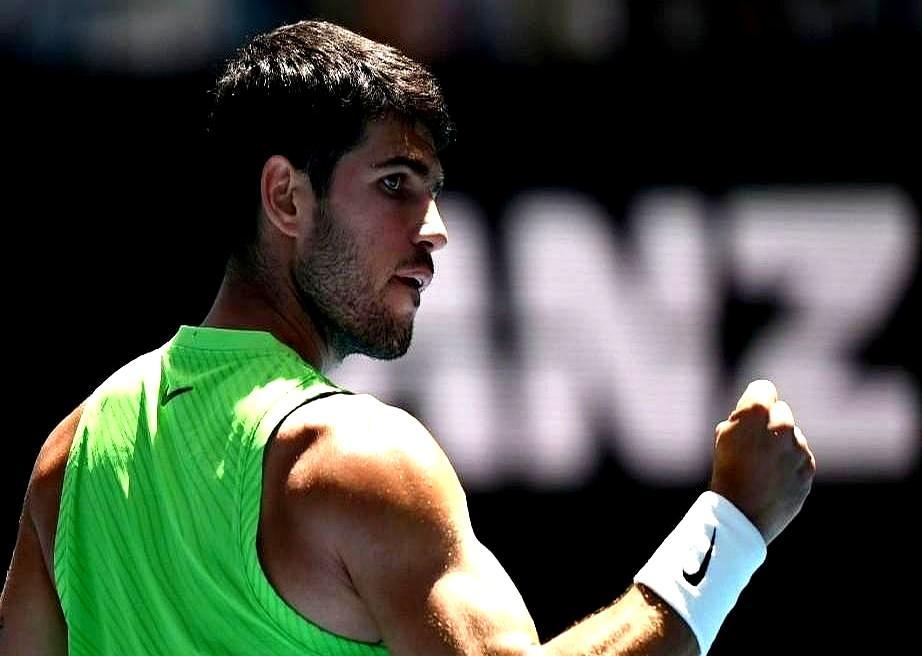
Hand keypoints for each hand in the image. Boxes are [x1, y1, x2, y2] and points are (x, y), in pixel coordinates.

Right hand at [708, 380, 815, 543]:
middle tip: (754, 445)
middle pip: (780, 411)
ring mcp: (798, 448)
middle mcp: (782, 425)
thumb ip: (743, 416)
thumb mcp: (723, 435)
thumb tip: (759, 411)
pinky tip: (774, 479)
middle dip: (769, 423)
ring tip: (763, 467)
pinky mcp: (808, 468)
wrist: (741, 514)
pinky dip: (790, 463)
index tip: (747, 417)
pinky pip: (801, 456)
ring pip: (792, 436)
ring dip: (781, 444)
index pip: (764, 389)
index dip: (754, 402)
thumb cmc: (726, 472)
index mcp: (757, 413)